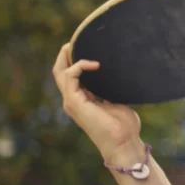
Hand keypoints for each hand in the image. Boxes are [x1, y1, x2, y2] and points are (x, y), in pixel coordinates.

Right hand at [53, 43, 143, 163]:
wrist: (123, 142)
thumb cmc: (124, 126)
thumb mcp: (117, 102)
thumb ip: (112, 91)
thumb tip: (119, 77)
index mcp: (82, 100)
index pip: (70, 77)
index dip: (73, 61)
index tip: (85, 47)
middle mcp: (73, 100)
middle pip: (60, 73)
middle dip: (64, 56)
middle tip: (73, 42)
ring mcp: (72, 102)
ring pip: (60, 73)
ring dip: (66, 57)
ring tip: (74, 45)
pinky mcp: (75, 103)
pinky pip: (70, 77)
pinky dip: (79, 67)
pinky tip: (94, 64)